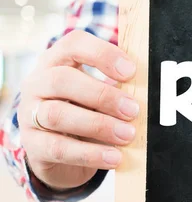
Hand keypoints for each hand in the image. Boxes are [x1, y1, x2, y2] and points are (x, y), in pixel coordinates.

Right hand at [17, 31, 138, 189]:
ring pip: (58, 114)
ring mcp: (29, 114)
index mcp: (57, 62)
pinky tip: (114, 157)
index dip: (103, 54)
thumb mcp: (100, 95)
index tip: (131, 71)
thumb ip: (119, 87)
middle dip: (103, 95)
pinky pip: (58, 148)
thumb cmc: (86, 111)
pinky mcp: (32, 145)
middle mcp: (38, 83)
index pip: (73, 44)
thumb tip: (152, 89)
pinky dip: (90, 154)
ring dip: (99, 125)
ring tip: (128, 135)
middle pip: (62, 79)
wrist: (57, 151)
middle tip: (133, 110)